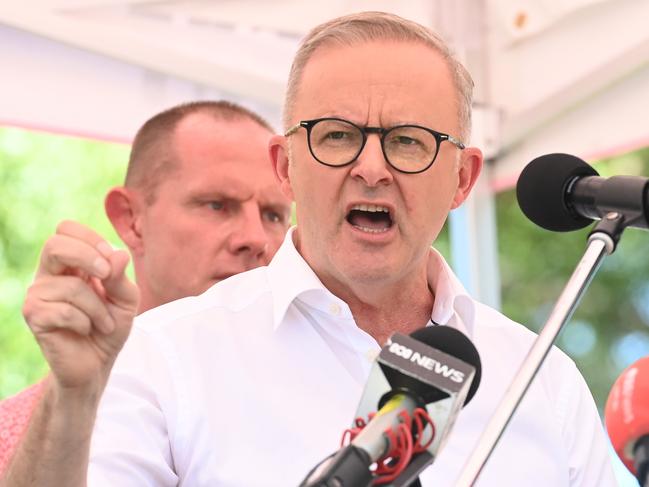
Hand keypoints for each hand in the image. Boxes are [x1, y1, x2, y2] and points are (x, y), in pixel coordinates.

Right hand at [22, 220, 138, 392]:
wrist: (97, 364)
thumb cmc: (109, 326)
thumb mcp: (126, 299)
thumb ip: (121, 277)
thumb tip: (117, 255)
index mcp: (70, 263)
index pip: (66, 229)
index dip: (91, 239)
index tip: (111, 262)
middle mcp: (49, 275)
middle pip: (54, 244)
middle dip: (86, 256)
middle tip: (106, 276)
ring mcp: (38, 295)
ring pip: (70, 286)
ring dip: (98, 307)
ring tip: (104, 323)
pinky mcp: (34, 317)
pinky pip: (63, 311)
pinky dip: (85, 321)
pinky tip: (85, 330)